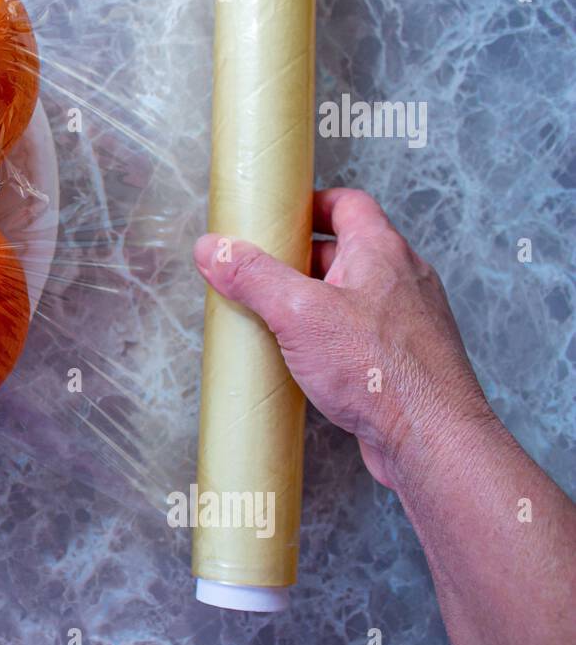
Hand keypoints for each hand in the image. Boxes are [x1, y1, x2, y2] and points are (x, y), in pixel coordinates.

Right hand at [193, 187, 493, 488]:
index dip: (311, 204)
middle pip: (344, 251)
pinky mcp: (403, 360)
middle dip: (298, 260)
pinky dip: (329, 338)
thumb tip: (213, 249)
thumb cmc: (381, 371)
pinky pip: (359, 334)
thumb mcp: (298, 313)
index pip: (348, 205)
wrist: (431, 440)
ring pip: (352, 296)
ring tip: (273, 318)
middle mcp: (402, 280)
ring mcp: (407, 321)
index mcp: (382, 252)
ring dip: (312, 302)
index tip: (277, 216)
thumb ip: (253, 276)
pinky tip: (304, 361)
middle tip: (260, 272)